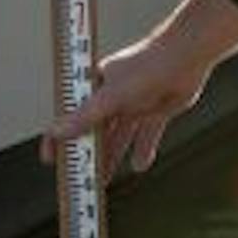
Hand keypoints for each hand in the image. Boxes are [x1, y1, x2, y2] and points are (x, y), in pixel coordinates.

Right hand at [40, 0, 237, 178]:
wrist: (187, 57)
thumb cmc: (145, 67)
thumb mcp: (110, 96)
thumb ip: (84, 117)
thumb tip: (55, 132)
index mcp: (94, 87)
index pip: (70, 115)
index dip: (58, 137)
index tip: (51, 160)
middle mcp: (113, 96)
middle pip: (95, 131)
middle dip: (88, 154)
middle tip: (80, 178)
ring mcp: (135, 104)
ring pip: (119, 137)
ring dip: (112, 157)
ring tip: (104, 181)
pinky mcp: (156, 110)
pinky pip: (147, 135)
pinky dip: (143, 149)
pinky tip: (139, 166)